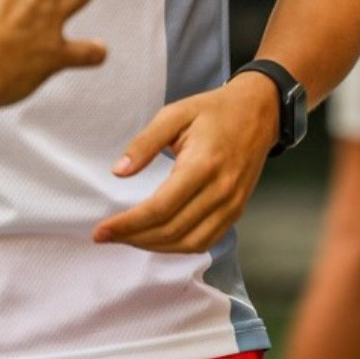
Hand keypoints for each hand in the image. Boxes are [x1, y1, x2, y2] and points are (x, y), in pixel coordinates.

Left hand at [92, 71, 279, 252]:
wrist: (259, 112)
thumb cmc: (213, 111)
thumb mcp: (174, 114)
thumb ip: (145, 143)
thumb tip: (118, 172)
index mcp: (202, 165)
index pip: (160, 208)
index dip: (127, 224)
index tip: (101, 231)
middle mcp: (220, 191)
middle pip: (172, 230)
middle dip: (134, 238)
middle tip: (106, 235)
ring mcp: (232, 205)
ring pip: (189, 243)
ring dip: (154, 247)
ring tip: (127, 238)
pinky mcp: (237, 211)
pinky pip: (206, 241)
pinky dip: (179, 246)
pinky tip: (157, 238)